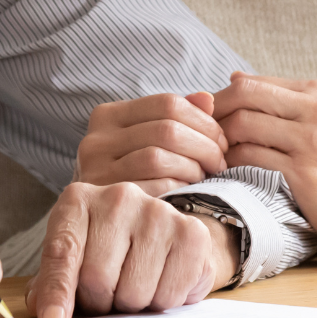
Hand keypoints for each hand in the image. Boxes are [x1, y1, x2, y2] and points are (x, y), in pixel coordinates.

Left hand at [25, 181, 236, 317]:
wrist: (163, 231)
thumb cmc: (110, 249)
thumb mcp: (74, 257)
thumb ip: (54, 281)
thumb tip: (47, 311)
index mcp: (79, 201)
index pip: (62, 252)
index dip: (57, 290)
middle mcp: (118, 196)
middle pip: (97, 279)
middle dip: (100, 302)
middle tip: (107, 294)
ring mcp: (157, 211)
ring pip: (134, 292)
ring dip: (133, 304)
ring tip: (135, 283)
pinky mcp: (191, 232)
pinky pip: (169, 294)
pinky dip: (163, 301)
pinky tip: (161, 279)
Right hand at [76, 91, 229, 196]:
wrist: (101, 219)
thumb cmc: (130, 173)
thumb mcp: (146, 139)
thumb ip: (175, 117)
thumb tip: (206, 99)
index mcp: (107, 115)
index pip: (167, 103)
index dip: (203, 120)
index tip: (220, 140)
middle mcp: (96, 140)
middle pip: (167, 130)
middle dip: (204, 145)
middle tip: (220, 161)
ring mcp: (97, 171)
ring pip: (159, 158)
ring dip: (193, 167)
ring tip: (204, 175)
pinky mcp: (108, 201)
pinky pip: (154, 187)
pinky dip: (179, 187)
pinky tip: (188, 191)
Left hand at [212, 73, 316, 260]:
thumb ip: (280, 100)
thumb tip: (233, 77)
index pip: (253, 82)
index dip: (221, 98)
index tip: (205, 116)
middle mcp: (316, 110)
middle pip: (245, 96)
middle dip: (213, 112)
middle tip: (197, 132)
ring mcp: (310, 141)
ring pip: (243, 125)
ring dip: (218, 140)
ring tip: (210, 153)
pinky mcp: (303, 174)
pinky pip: (250, 158)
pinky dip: (230, 162)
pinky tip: (224, 171)